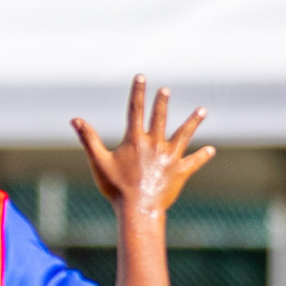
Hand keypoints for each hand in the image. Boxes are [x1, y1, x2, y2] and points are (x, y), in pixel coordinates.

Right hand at [73, 75, 214, 214]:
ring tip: (202, 110)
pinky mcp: (180, 171)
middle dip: (162, 102)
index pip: (135, 110)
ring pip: (183, 135)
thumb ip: (88, 138)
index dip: (138, 92)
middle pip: (160, 118)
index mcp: (135, 140)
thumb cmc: (116, 187)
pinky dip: (201, 156)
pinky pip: (193, 161)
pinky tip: (210, 150)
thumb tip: (75, 119)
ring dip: (192, 122)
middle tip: (165, 91)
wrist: (138, 208)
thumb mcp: (98, 161)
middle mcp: (155, 144)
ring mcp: (170, 157)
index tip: (141, 77)